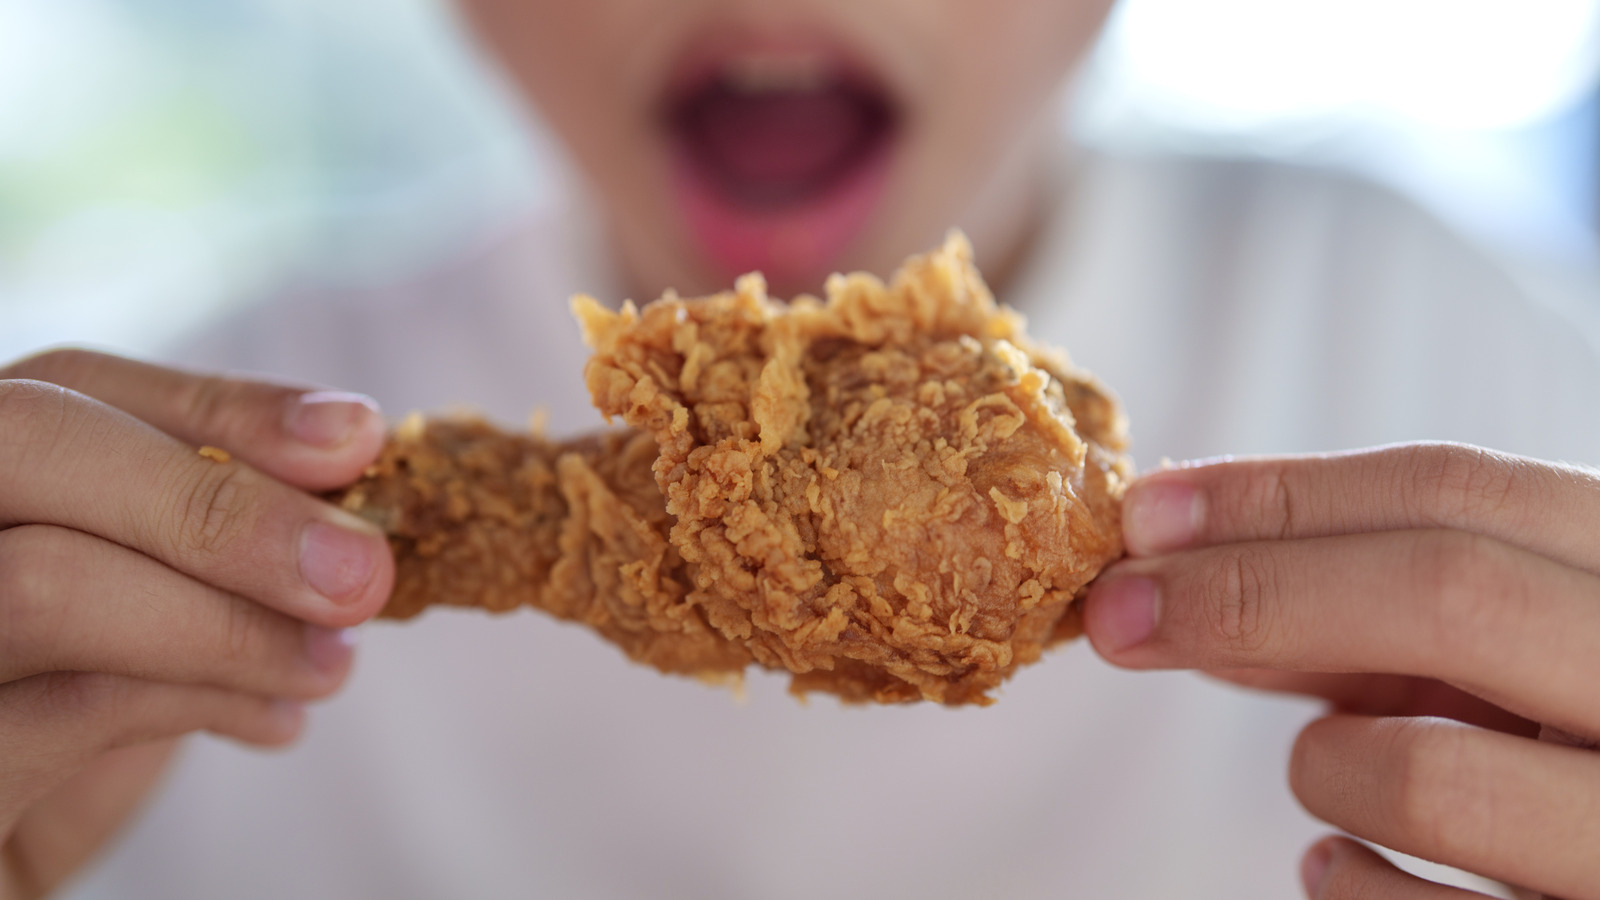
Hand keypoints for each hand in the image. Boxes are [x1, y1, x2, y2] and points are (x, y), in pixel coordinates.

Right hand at [0, 349, 393, 899]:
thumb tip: (350, 456)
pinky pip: (65, 710)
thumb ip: (213, 525)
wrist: (11, 861)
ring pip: (46, 584)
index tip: (356, 438)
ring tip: (328, 662)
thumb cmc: (69, 717)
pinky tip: (274, 720)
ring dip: (230, 623)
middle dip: (222, 505)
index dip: (220, 406)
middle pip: (33, 442)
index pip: (69, 386)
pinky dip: (198, 704)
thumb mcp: (149, 594)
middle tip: (359, 571)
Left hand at [1081, 443, 1599, 899]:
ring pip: (1427, 772)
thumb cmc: (1558, 737)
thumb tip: (1172, 584)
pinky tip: (1338, 863)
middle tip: (1117, 614)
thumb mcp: (1483, 653)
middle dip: (1250, 591)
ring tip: (1325, 768)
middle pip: (1447, 590)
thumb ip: (1355, 613)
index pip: (1458, 491)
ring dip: (1322, 764)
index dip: (1281, 494)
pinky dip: (1341, 880)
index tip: (1144, 514)